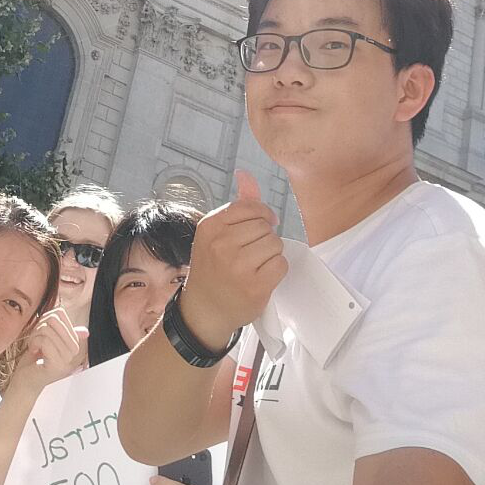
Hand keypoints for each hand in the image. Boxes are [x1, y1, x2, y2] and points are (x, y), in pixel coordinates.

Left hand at [6, 307, 86, 399]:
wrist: (25, 383)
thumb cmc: (34, 361)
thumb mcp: (49, 342)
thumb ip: (62, 332)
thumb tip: (86, 331)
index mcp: (74, 343)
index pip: (60, 313)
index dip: (44, 318)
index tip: (39, 333)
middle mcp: (74, 352)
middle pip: (54, 319)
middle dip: (38, 326)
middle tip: (34, 339)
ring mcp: (67, 360)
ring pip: (47, 330)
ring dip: (34, 336)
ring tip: (33, 346)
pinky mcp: (57, 366)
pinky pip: (44, 341)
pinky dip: (33, 343)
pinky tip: (33, 351)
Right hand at [177, 172, 285, 346]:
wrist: (204, 310)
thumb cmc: (212, 269)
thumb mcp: (216, 234)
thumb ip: (237, 205)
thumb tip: (245, 173)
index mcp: (210, 226)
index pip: (251, 207)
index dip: (261, 216)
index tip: (259, 228)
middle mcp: (222, 244)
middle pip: (265, 226)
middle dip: (264, 238)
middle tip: (250, 254)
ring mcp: (238, 266)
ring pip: (275, 244)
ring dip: (271, 254)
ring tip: (255, 266)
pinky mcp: (255, 286)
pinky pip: (281, 265)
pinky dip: (276, 271)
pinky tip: (261, 277)